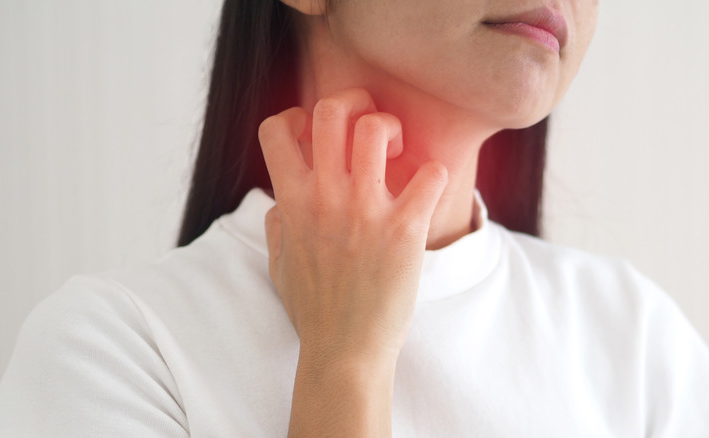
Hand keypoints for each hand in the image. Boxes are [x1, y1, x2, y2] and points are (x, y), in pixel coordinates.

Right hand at [259, 88, 447, 365]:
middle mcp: (326, 197)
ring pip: (376, 129)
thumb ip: (277, 225)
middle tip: (368, 126)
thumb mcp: (278, 265)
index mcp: (292, 201)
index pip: (276, 127)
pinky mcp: (404, 229)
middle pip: (330, 111)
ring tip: (399, 152)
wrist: (345, 351)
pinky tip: (426, 190)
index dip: (296, 118)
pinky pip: (429, 173)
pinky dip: (433, 174)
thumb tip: (280, 202)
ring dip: (391, 129)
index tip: (315, 136)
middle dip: (352, 103)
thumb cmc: (313, 310)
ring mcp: (365, 210)